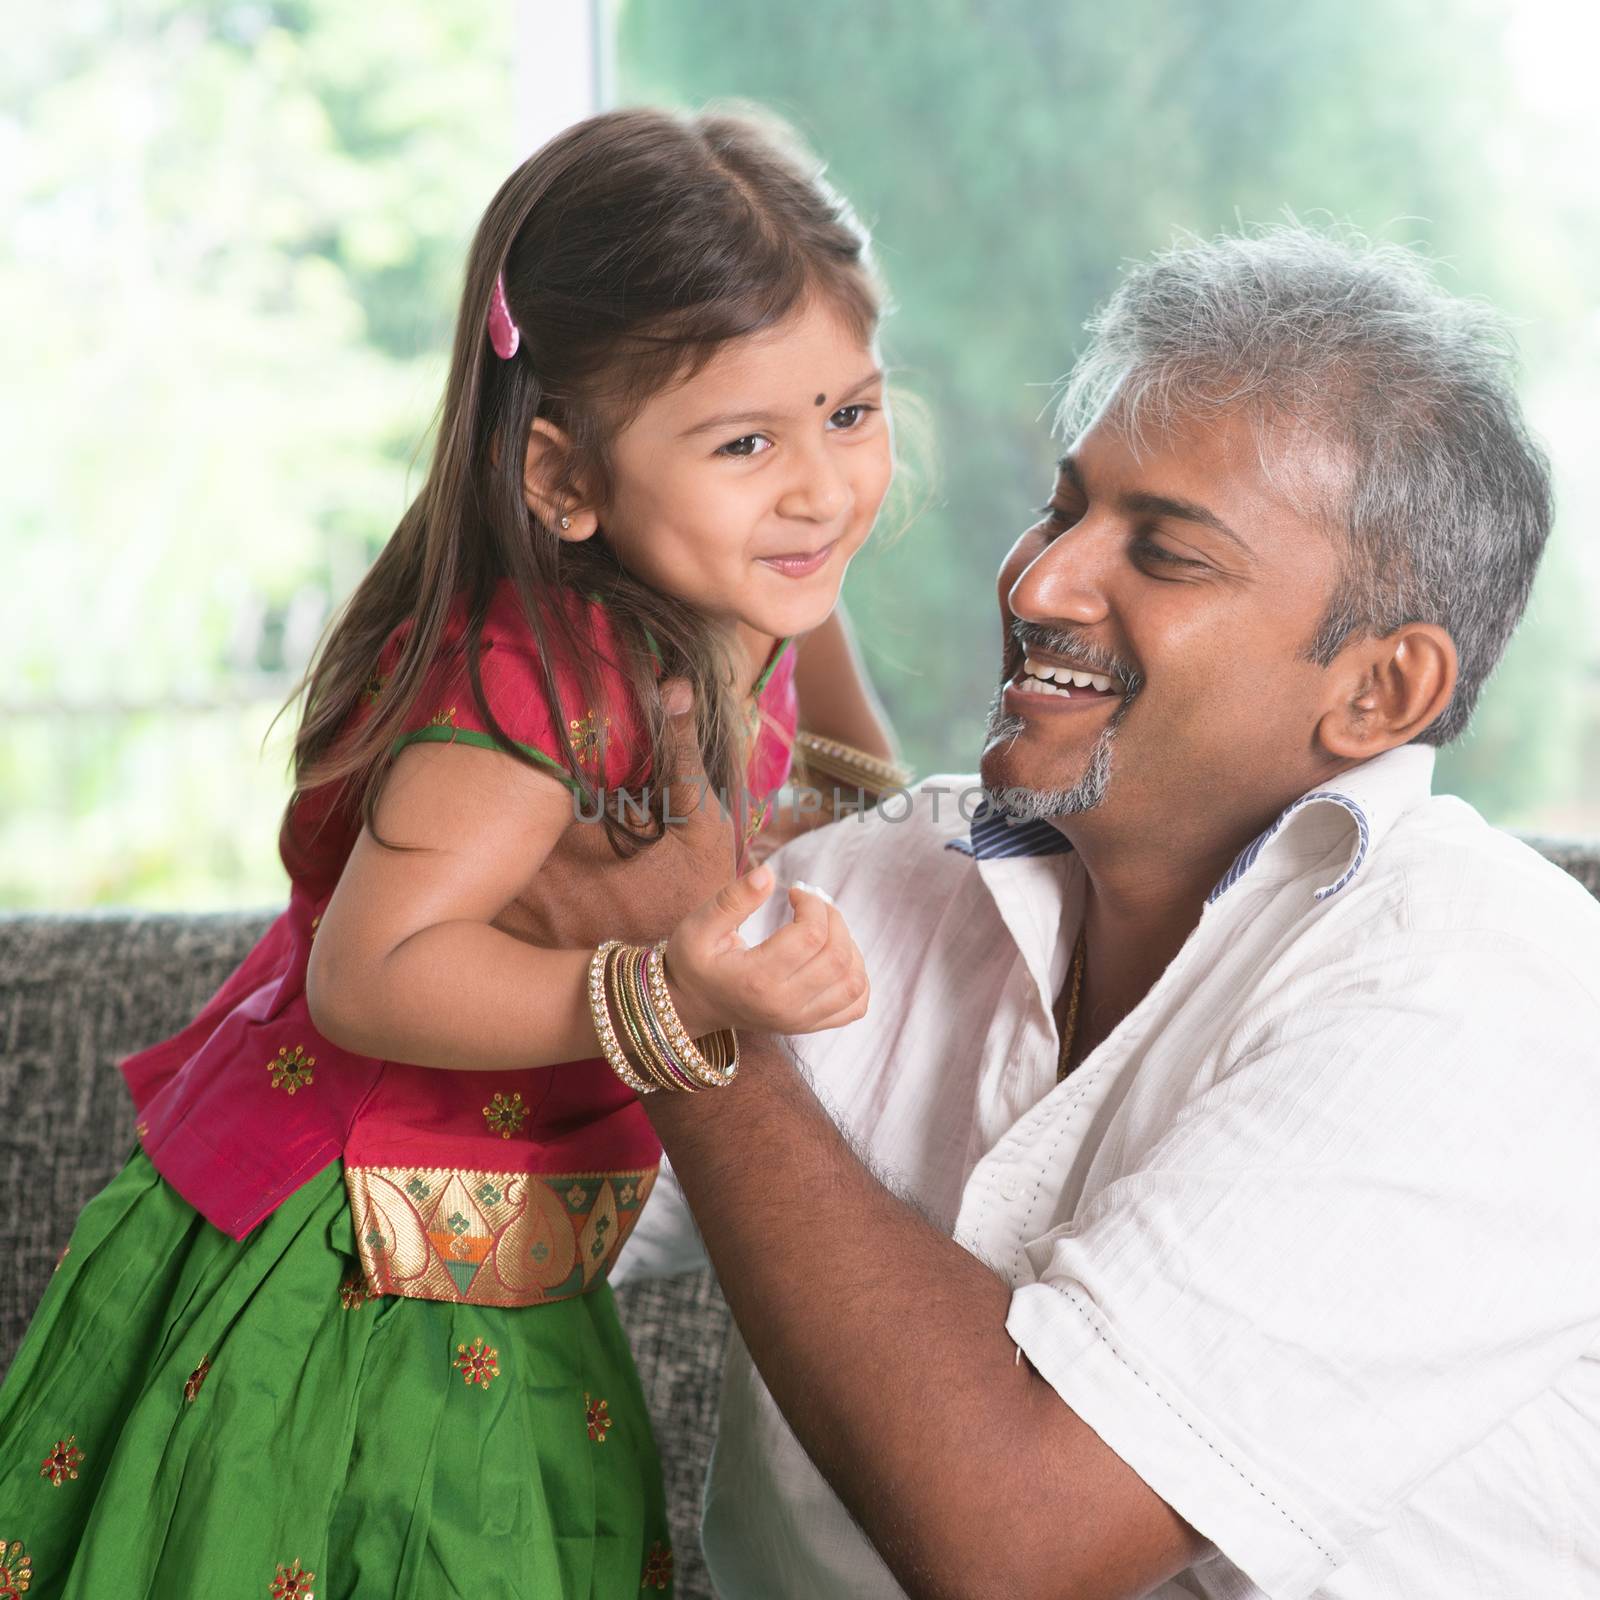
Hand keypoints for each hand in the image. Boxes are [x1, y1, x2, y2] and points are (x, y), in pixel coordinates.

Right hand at [663, 865, 868, 1038]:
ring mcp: (799, 1021)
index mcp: (757, 980)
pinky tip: (835, 958)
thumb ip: (733, 899)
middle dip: (833, 918)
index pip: (811, 935)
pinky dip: (857, 978)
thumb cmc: (693, 962)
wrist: (690, 1006)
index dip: (812, 903)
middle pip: (838, 956)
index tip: (794, 892)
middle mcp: (783, 1006)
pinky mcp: (809, 1026)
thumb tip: (769, 874)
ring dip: (849, 945)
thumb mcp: (698, 925)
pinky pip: (856, 1006)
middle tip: (811, 905)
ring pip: (854, 981)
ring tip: (824, 929)